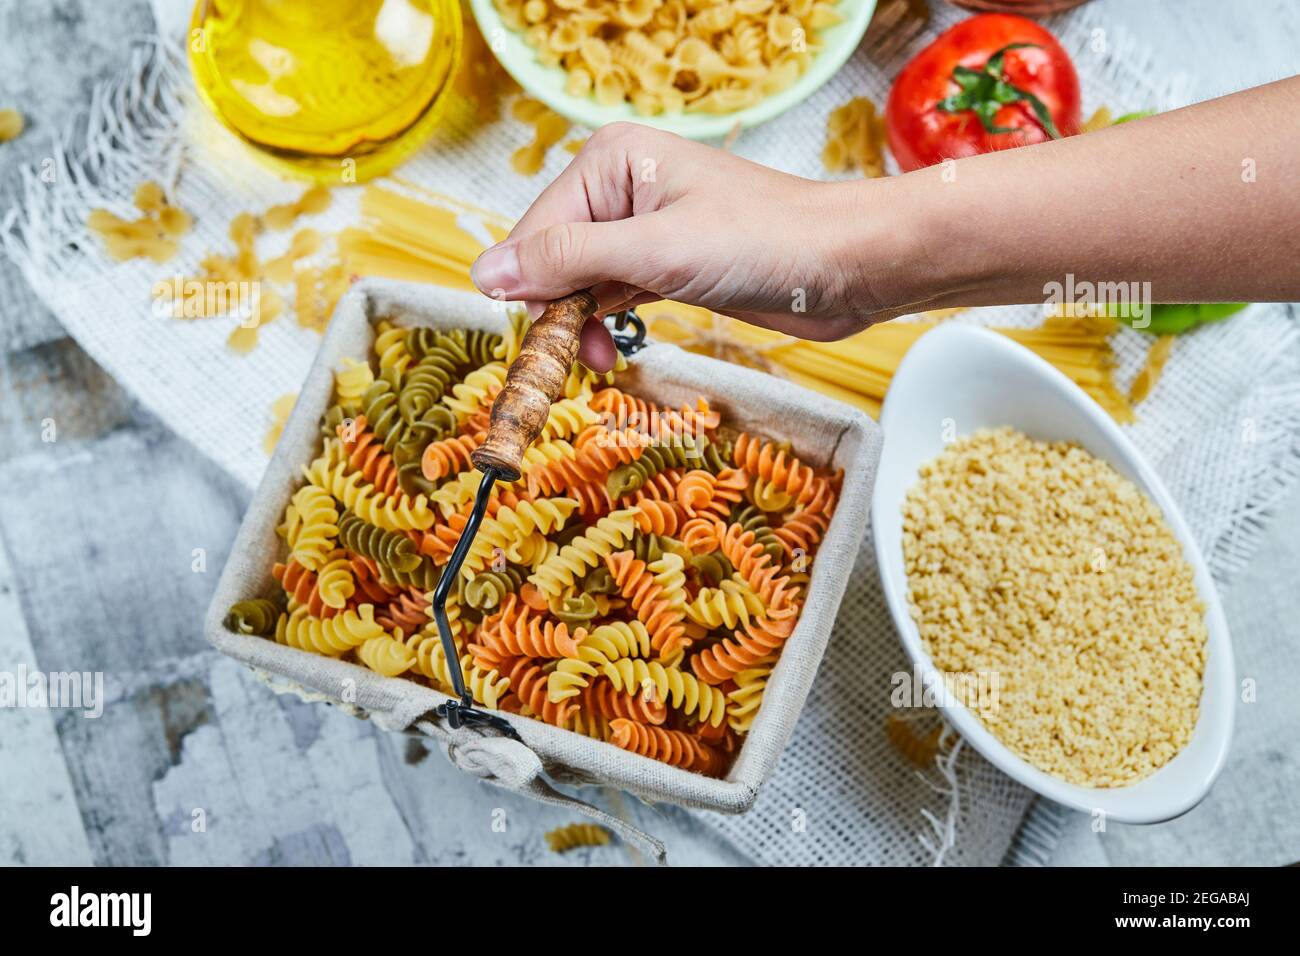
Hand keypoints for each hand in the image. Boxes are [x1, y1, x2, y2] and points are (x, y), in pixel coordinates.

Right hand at [469, 123, 894, 370]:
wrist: (844, 267)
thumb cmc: (765, 242)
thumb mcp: (655, 252)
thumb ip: (568, 260)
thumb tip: (485, 273)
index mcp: (612, 161)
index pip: (537, 230)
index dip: (530, 289)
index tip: (536, 344)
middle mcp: (623, 188)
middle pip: (553, 257)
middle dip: (557, 310)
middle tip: (574, 358)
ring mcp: (646, 227)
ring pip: (581, 282)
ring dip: (581, 324)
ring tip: (598, 357)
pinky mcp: (668, 263)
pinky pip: (613, 295)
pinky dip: (608, 322)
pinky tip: (612, 346)